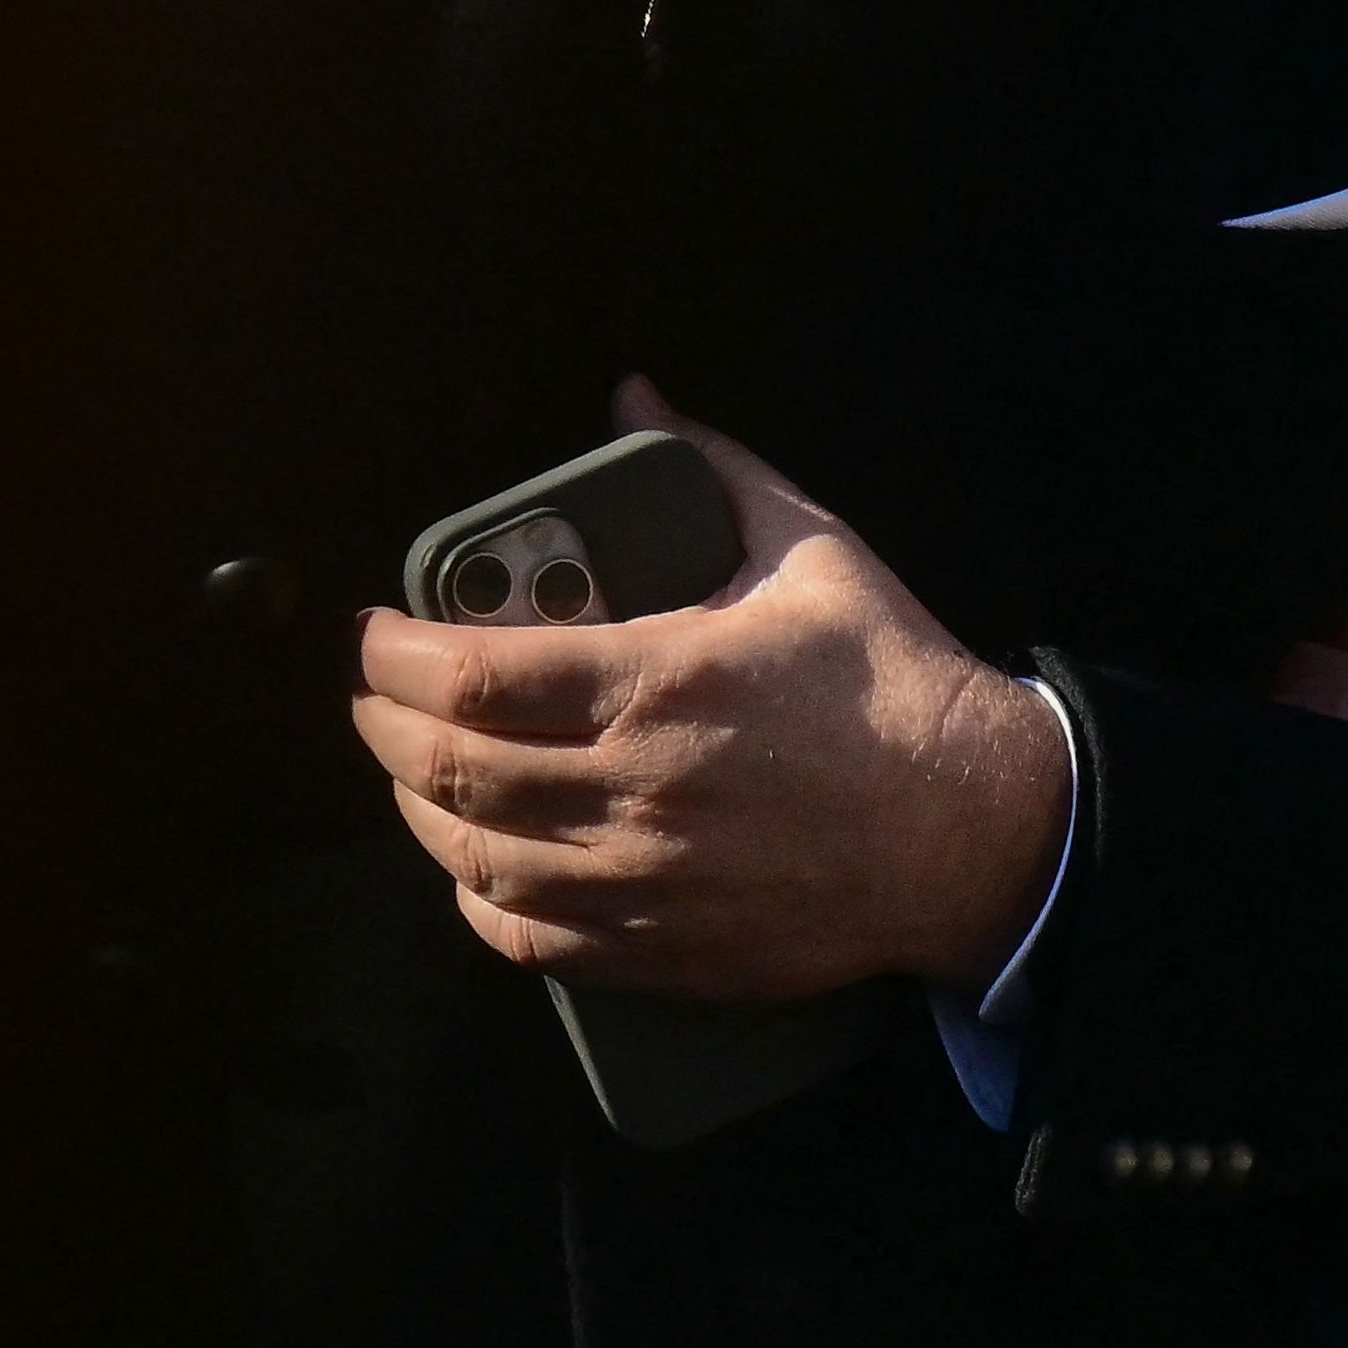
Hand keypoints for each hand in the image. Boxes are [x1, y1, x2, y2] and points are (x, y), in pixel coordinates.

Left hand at [351, 378, 1069, 999]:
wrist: (970, 826)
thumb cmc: (890, 683)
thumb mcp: (812, 550)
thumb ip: (713, 468)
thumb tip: (636, 397)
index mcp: (660, 681)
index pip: (471, 674)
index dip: (395, 650)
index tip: (377, 629)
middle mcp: (633, 788)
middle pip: (447, 768)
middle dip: (384, 724)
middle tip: (379, 693)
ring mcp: (640, 881)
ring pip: (469, 856)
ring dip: (419, 806)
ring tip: (415, 764)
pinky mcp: (659, 950)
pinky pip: (524, 935)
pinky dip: (476, 894)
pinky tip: (476, 857)